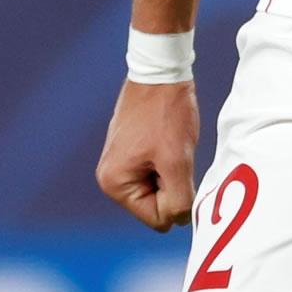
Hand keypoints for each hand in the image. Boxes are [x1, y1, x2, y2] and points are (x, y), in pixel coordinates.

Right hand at [96, 79, 199, 231]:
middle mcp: (111, 177)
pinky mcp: (131, 148)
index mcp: (115, 184)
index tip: (177, 165)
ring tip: (172, 142)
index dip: (177, 198)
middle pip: (156, 204)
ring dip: (172, 169)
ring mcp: (120, 162)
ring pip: (159, 186)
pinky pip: (157, 168)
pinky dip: (169, 157)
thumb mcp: (177, 161)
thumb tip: (180, 221)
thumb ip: (179, 200)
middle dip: (173, 183)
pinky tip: (169, 136)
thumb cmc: (167, 113)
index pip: (157, 218)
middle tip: (175, 151)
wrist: (162, 69)